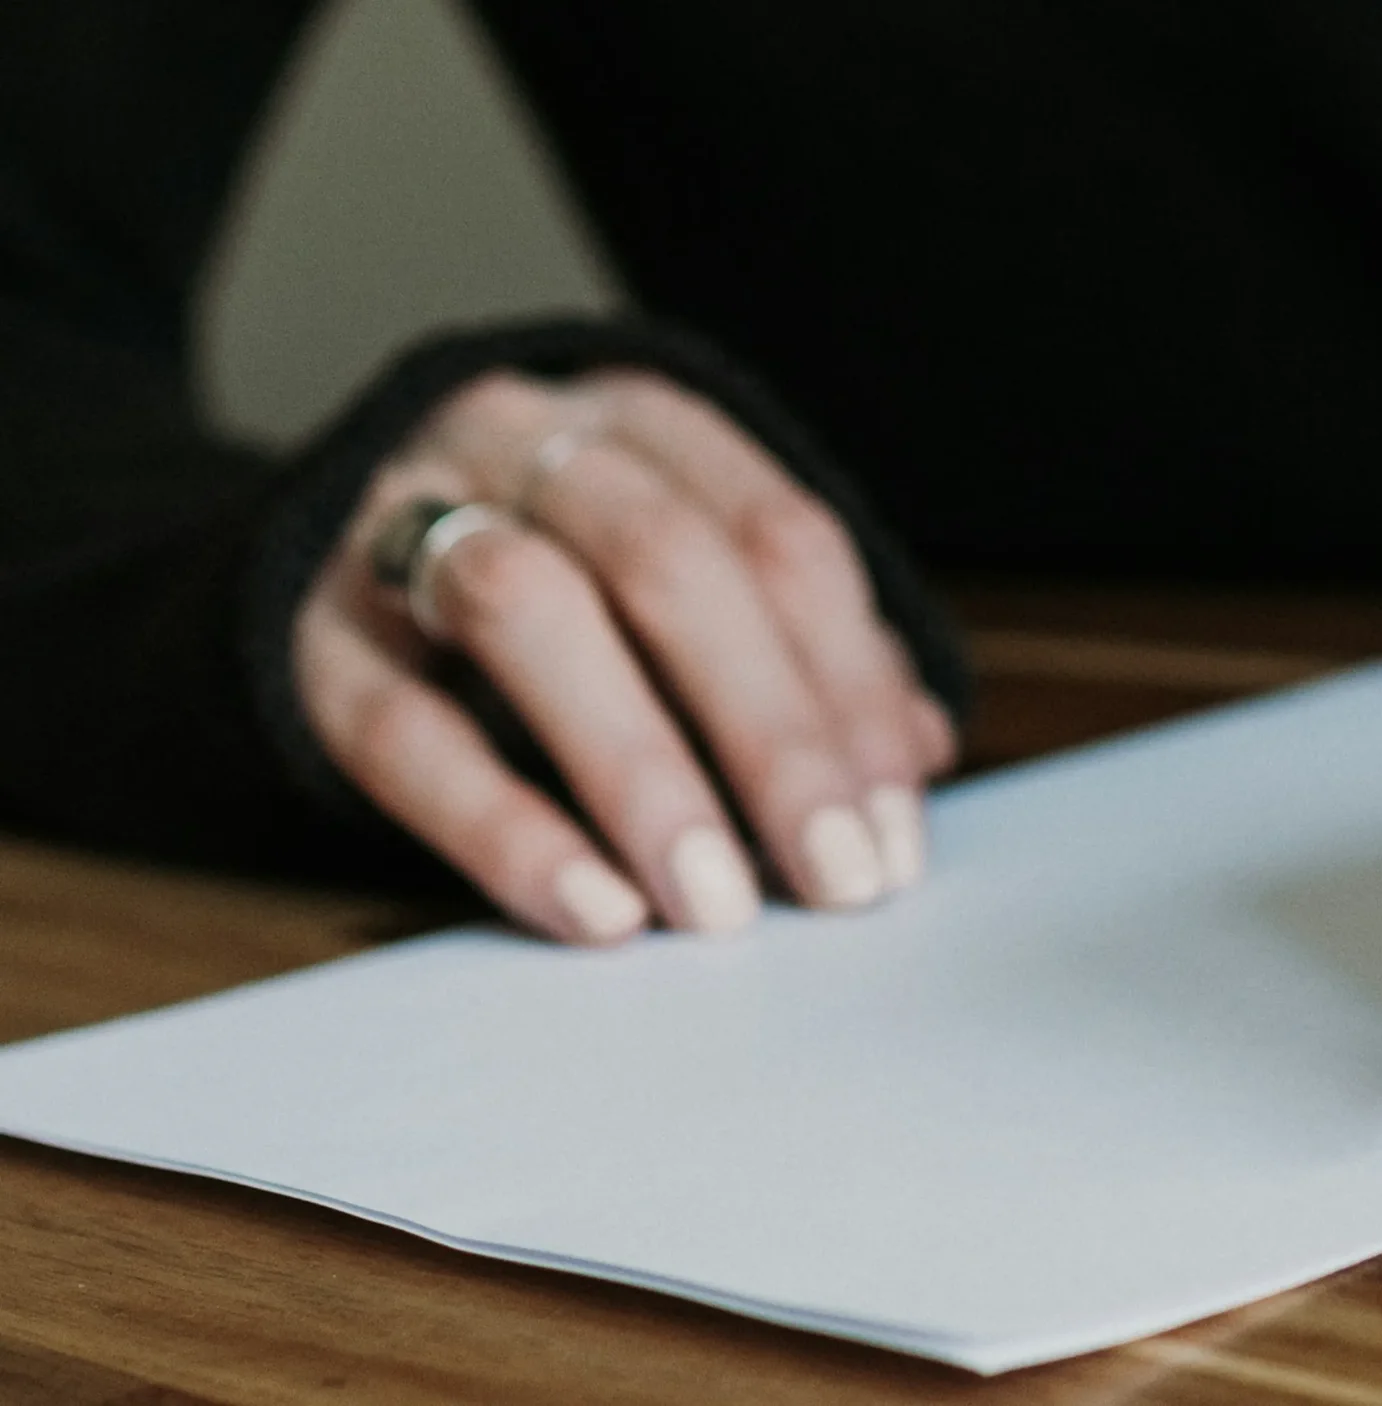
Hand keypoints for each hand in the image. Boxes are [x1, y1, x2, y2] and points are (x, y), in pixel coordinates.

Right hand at [294, 369, 956, 943]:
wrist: (319, 557)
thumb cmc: (561, 581)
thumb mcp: (686, 586)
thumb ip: (797, 653)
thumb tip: (918, 751)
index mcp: (645, 423)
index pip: (780, 536)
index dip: (850, 688)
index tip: (895, 829)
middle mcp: (520, 440)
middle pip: (669, 561)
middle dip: (772, 732)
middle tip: (836, 879)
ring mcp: (396, 520)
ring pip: (529, 611)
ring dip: (643, 768)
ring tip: (716, 904)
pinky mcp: (306, 636)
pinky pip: (402, 727)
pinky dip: (505, 827)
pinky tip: (594, 909)